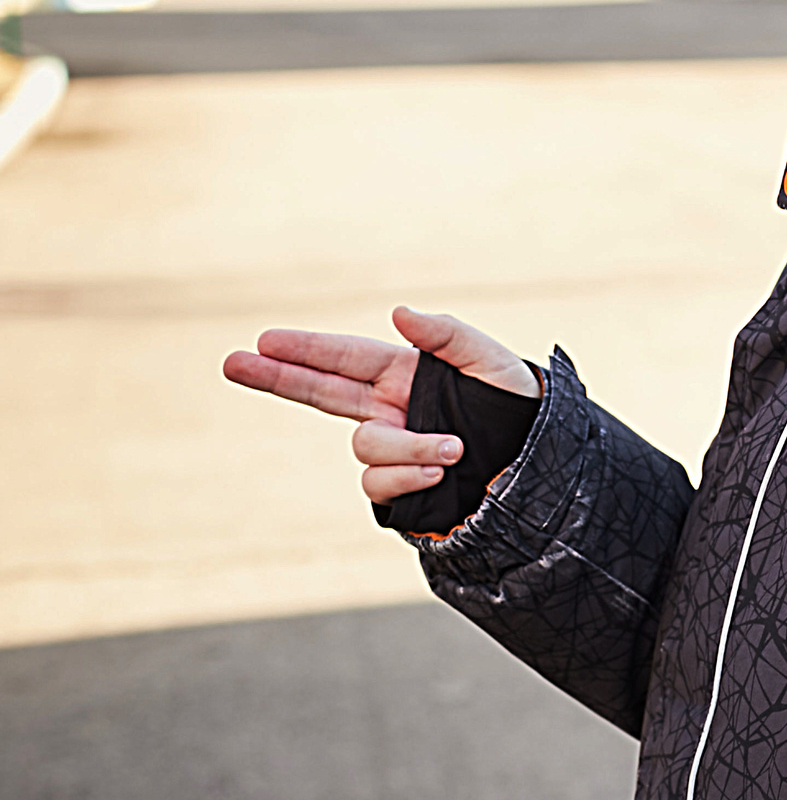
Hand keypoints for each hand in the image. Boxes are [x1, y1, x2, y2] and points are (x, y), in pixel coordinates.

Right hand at [221, 307, 536, 505]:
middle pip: (320, 392)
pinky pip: (380, 482)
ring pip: (365, 446)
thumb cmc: (521, 405)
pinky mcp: (404, 486)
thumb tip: (398, 313)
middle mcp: (392, 410)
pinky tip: (441, 470)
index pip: (346, 357)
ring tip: (455, 448)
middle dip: (277, 378)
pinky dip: (408, 474)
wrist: (542, 463)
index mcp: (407, 374)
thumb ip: (448, 334)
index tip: (262, 340)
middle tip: (232, 362)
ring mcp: (395, 449)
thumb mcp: (492, 362)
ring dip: (406, 447)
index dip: (305, 349)